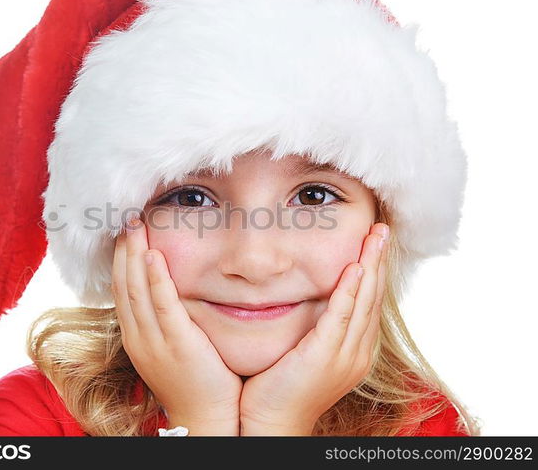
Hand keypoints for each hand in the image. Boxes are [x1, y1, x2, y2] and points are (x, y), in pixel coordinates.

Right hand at [112, 217, 241, 434]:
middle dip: (123, 249)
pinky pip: (162, 306)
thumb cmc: (196, 380)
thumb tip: (172, 287)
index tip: (125, 233)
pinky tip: (154, 256)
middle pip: (123, 283)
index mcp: (136, 335)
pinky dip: (156, 279)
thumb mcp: (172, 345)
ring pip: (136, 290)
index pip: (121, 289)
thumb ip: (168, 317)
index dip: (121, 258)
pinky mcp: (177, 344)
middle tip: (127, 218)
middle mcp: (138, 336)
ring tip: (136, 225)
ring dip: (134, 255)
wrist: (207, 418)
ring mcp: (154, 341)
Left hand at [239, 223, 389, 434]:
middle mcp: (357, 352)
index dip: (375, 269)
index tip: (375, 241)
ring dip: (371, 265)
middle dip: (379, 260)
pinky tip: (356, 268)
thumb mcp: (304, 351)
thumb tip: (307, 294)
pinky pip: (341, 318)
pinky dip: (351, 291)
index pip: (369, 301)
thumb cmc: (280, 387)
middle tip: (382, 228)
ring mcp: (344, 356)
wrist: (270, 423)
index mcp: (354, 350)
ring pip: (364, 301)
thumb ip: (313, 325)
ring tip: (376, 236)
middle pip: (374, 296)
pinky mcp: (324, 357)